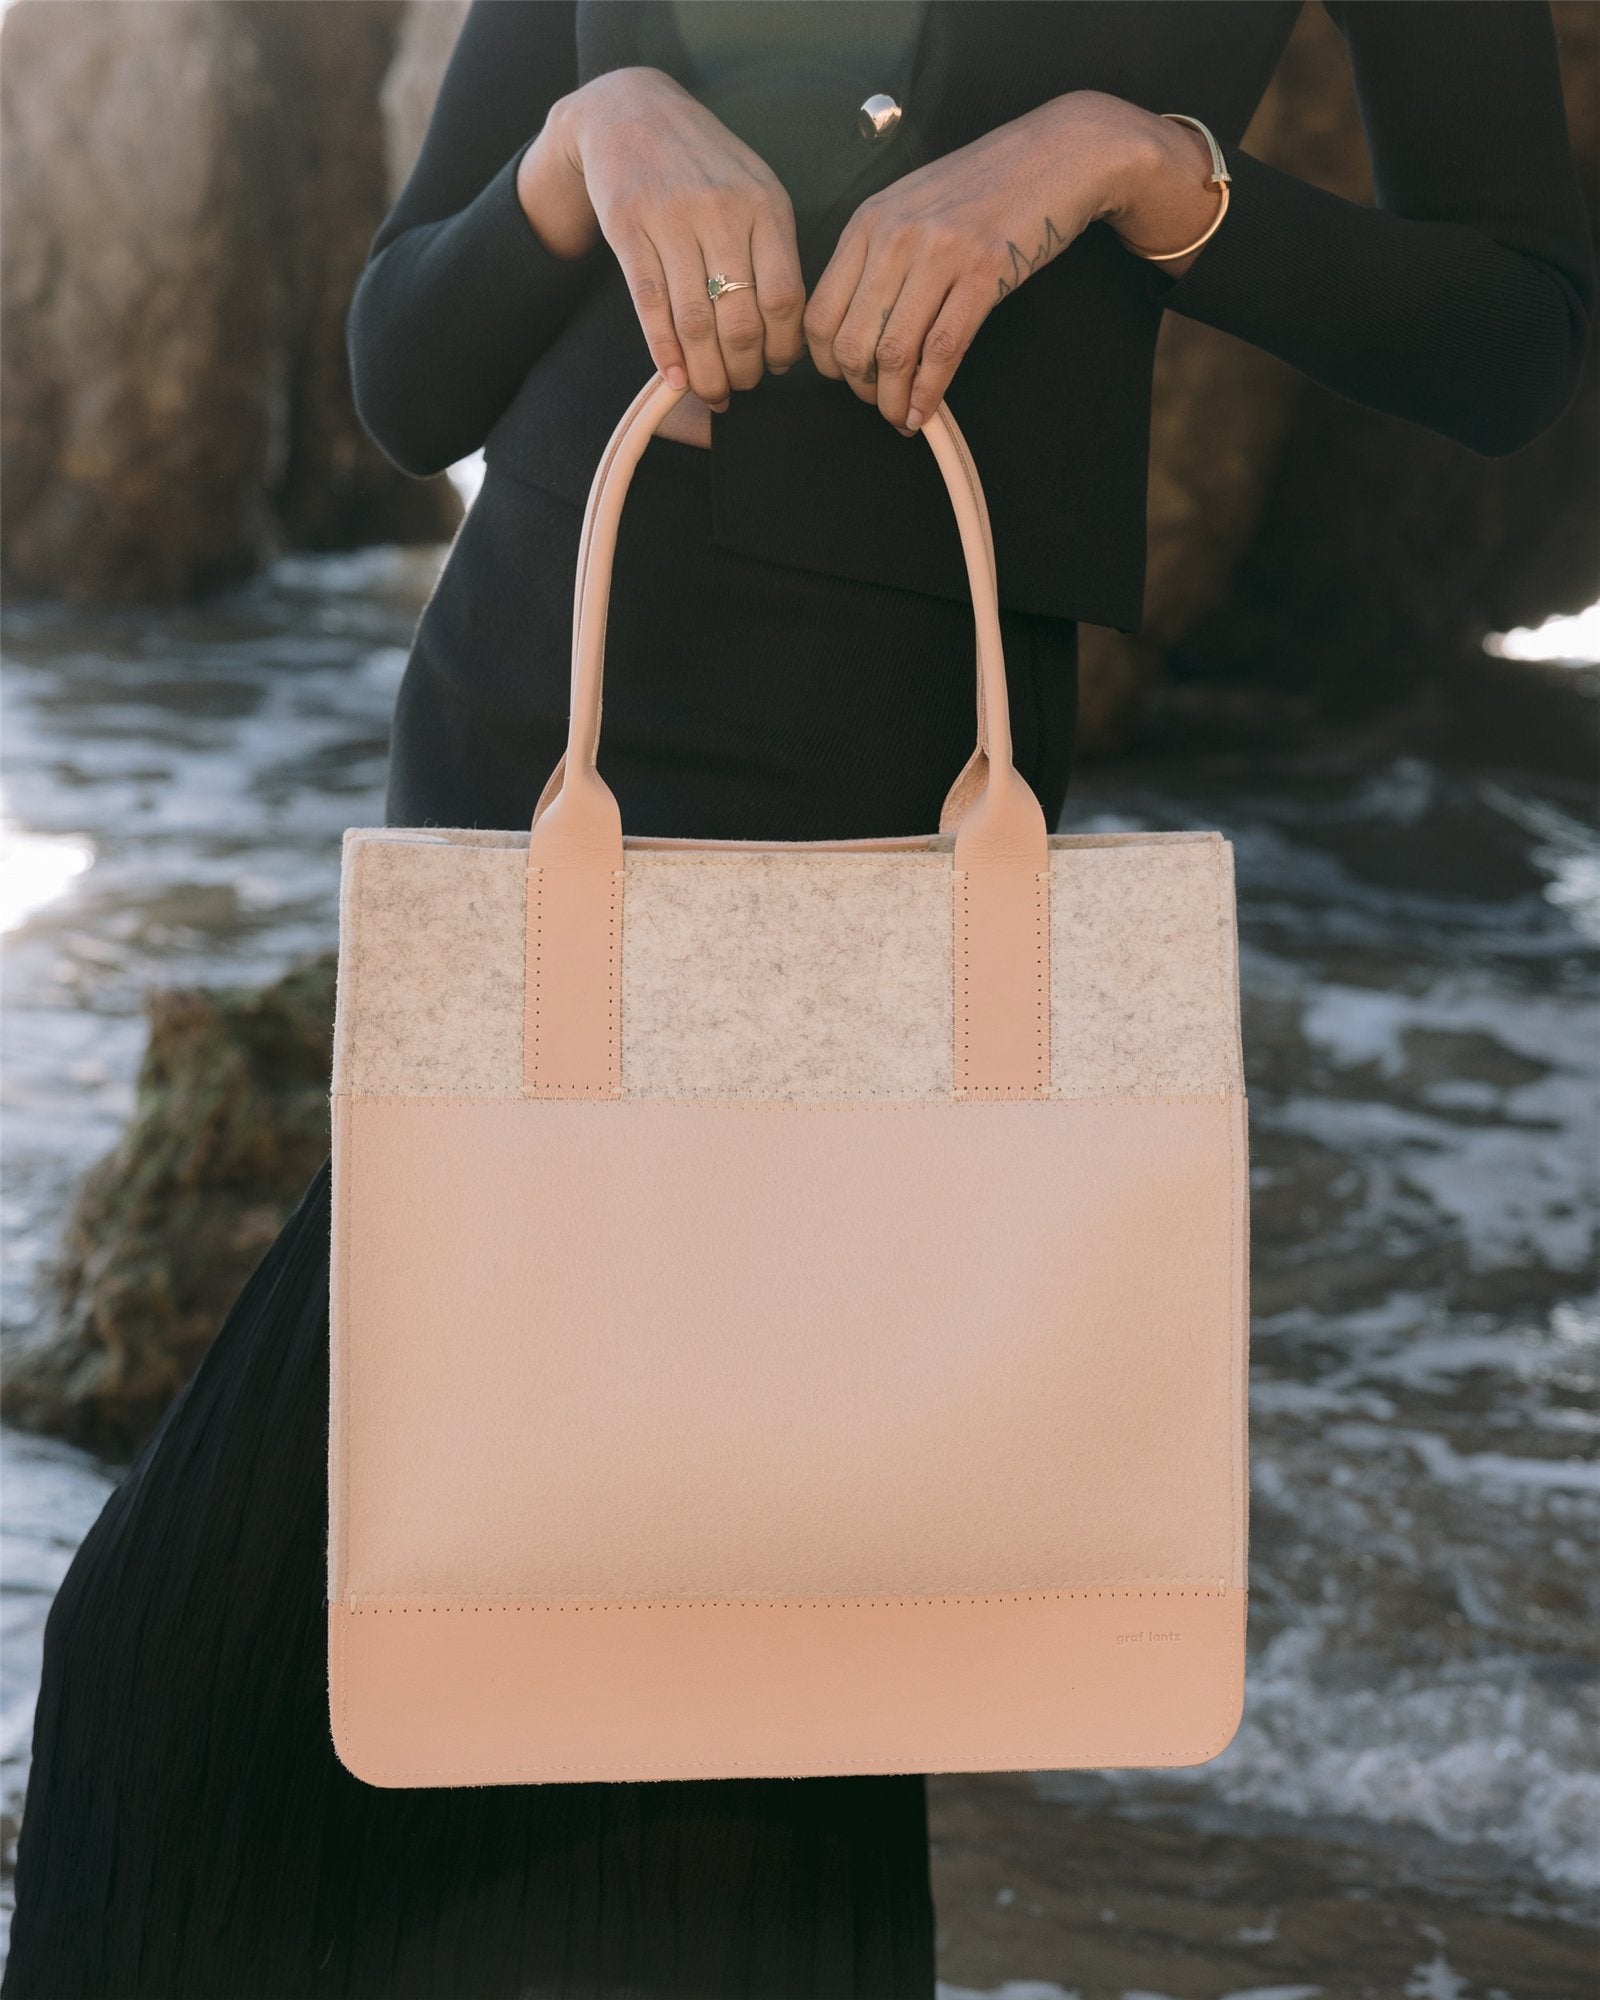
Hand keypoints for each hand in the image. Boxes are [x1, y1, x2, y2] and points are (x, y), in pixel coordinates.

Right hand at [521, 67, 805, 411]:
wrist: (629, 111)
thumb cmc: (702, 162)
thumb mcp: (753, 189)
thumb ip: (772, 251)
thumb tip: (784, 333)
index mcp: (765, 205)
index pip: (785, 298)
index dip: (782, 348)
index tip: (775, 367)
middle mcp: (722, 211)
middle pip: (742, 319)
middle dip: (744, 370)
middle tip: (740, 388)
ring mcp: (672, 219)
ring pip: (696, 321)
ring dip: (706, 372)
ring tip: (712, 392)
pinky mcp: (628, 228)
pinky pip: (651, 305)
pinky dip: (664, 351)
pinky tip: (674, 378)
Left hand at [802, 91, 1217, 432]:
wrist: (1058, 153)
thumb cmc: (984, 186)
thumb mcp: (912, 206)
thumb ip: (878, 255)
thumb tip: (854, 325)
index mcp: (868, 221)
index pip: (820, 314)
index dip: (827, 364)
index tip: (846, 381)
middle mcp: (895, 236)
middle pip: (851, 343)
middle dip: (860, 390)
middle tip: (878, 403)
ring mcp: (940, 253)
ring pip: (894, 354)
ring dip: (893, 401)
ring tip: (901, 417)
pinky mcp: (984, 272)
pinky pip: (942, 351)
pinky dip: (929, 393)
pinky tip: (926, 413)